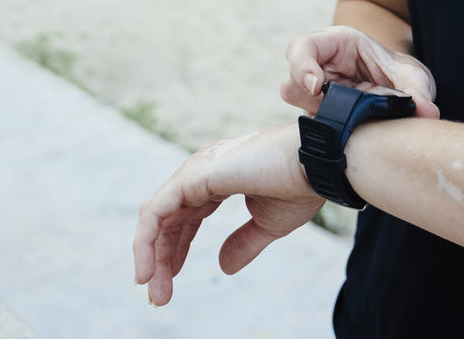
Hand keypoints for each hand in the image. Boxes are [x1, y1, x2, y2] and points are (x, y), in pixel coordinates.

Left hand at [132, 122, 324, 306]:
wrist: (317, 166)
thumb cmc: (301, 186)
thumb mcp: (269, 225)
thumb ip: (243, 243)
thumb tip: (222, 267)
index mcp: (218, 178)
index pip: (185, 216)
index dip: (176, 249)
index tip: (168, 282)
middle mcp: (202, 171)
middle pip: (169, 219)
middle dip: (161, 258)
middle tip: (158, 297)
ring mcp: (196, 170)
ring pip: (157, 217)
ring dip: (151, 256)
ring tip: (153, 290)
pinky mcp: (193, 176)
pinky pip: (156, 212)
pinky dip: (146, 241)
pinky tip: (148, 270)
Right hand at [280, 24, 438, 118]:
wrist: (402, 87)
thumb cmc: (400, 70)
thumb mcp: (413, 76)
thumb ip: (419, 92)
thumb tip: (428, 112)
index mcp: (336, 44)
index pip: (301, 48)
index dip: (302, 67)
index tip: (319, 88)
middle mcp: (320, 67)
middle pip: (291, 83)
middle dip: (311, 100)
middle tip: (338, 111)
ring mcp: (316, 94)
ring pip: (298, 108)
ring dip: (323, 118)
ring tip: (355, 121)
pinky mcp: (320, 116)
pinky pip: (313, 127)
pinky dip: (330, 133)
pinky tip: (353, 134)